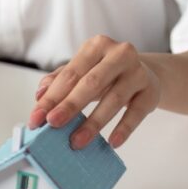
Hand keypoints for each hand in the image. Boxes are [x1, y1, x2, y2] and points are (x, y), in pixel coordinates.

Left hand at [28, 35, 161, 148]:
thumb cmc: (104, 74)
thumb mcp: (80, 72)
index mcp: (96, 46)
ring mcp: (138, 72)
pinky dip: (124, 128)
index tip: (36, 118)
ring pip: (114, 99)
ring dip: (93, 123)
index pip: (69, 74)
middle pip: (91, 83)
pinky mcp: (151, 91)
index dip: (51, 97)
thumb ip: (58, 81)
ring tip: (77, 142)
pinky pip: (137, 112)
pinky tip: (112, 142)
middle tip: (53, 124)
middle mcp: (119, 54)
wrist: (145, 73)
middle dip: (69, 105)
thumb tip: (39, 95)